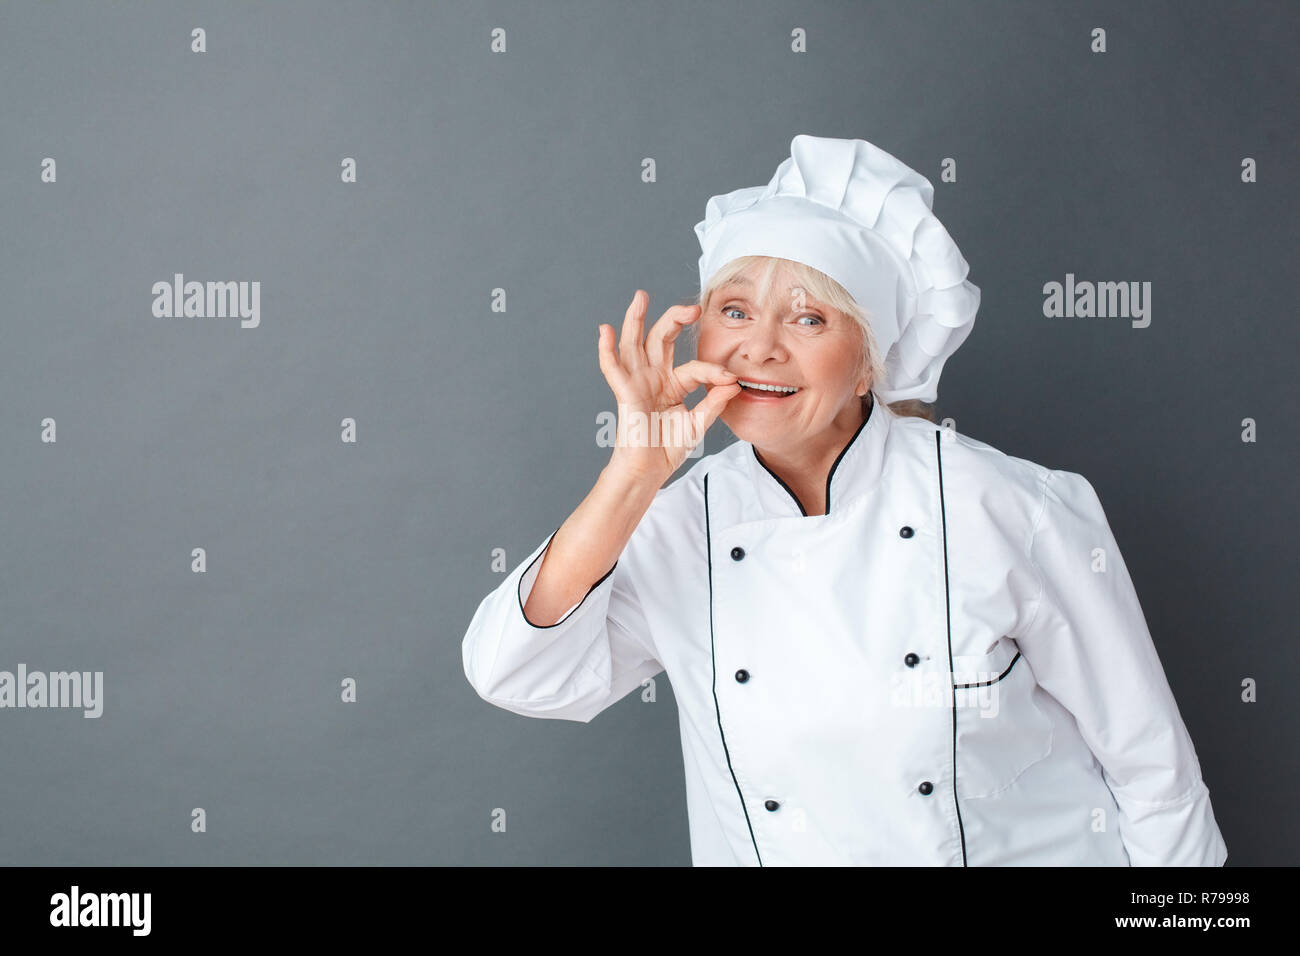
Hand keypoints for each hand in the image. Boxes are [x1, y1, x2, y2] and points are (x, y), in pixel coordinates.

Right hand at [597, 289, 740, 483]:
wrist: (649, 471)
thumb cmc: (668, 449)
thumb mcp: (698, 423)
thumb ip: (714, 402)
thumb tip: (733, 382)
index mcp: (672, 384)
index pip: (694, 366)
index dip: (713, 371)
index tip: (731, 379)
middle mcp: (653, 378)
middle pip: (661, 339)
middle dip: (674, 319)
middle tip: (692, 308)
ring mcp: (637, 383)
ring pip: (634, 344)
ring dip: (636, 319)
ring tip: (641, 297)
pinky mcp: (625, 393)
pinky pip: (612, 368)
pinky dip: (606, 349)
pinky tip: (606, 330)